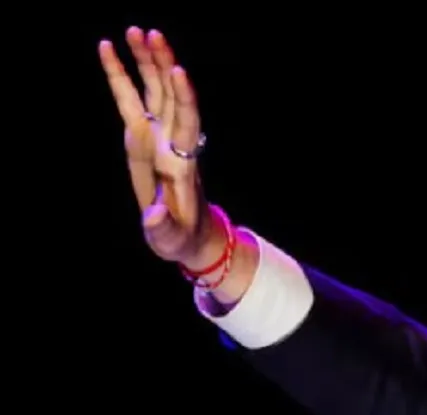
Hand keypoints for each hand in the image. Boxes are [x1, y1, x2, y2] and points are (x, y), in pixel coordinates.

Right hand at [99, 28, 211, 264]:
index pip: (187, 123)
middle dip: (163, 66)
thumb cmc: (180, 238)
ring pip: (154, 90)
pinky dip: (120, 75)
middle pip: (171, 96)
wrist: (187, 234)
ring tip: (135, 30)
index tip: (180, 71)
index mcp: (182, 162)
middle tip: (152, 34)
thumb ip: (162, 228)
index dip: (184, 98)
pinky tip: (106, 47)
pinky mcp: (141, 136)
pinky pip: (130, 99)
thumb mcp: (170, 240)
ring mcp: (157, 135)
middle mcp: (172, 142)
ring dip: (146, 60)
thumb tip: (152, 217)